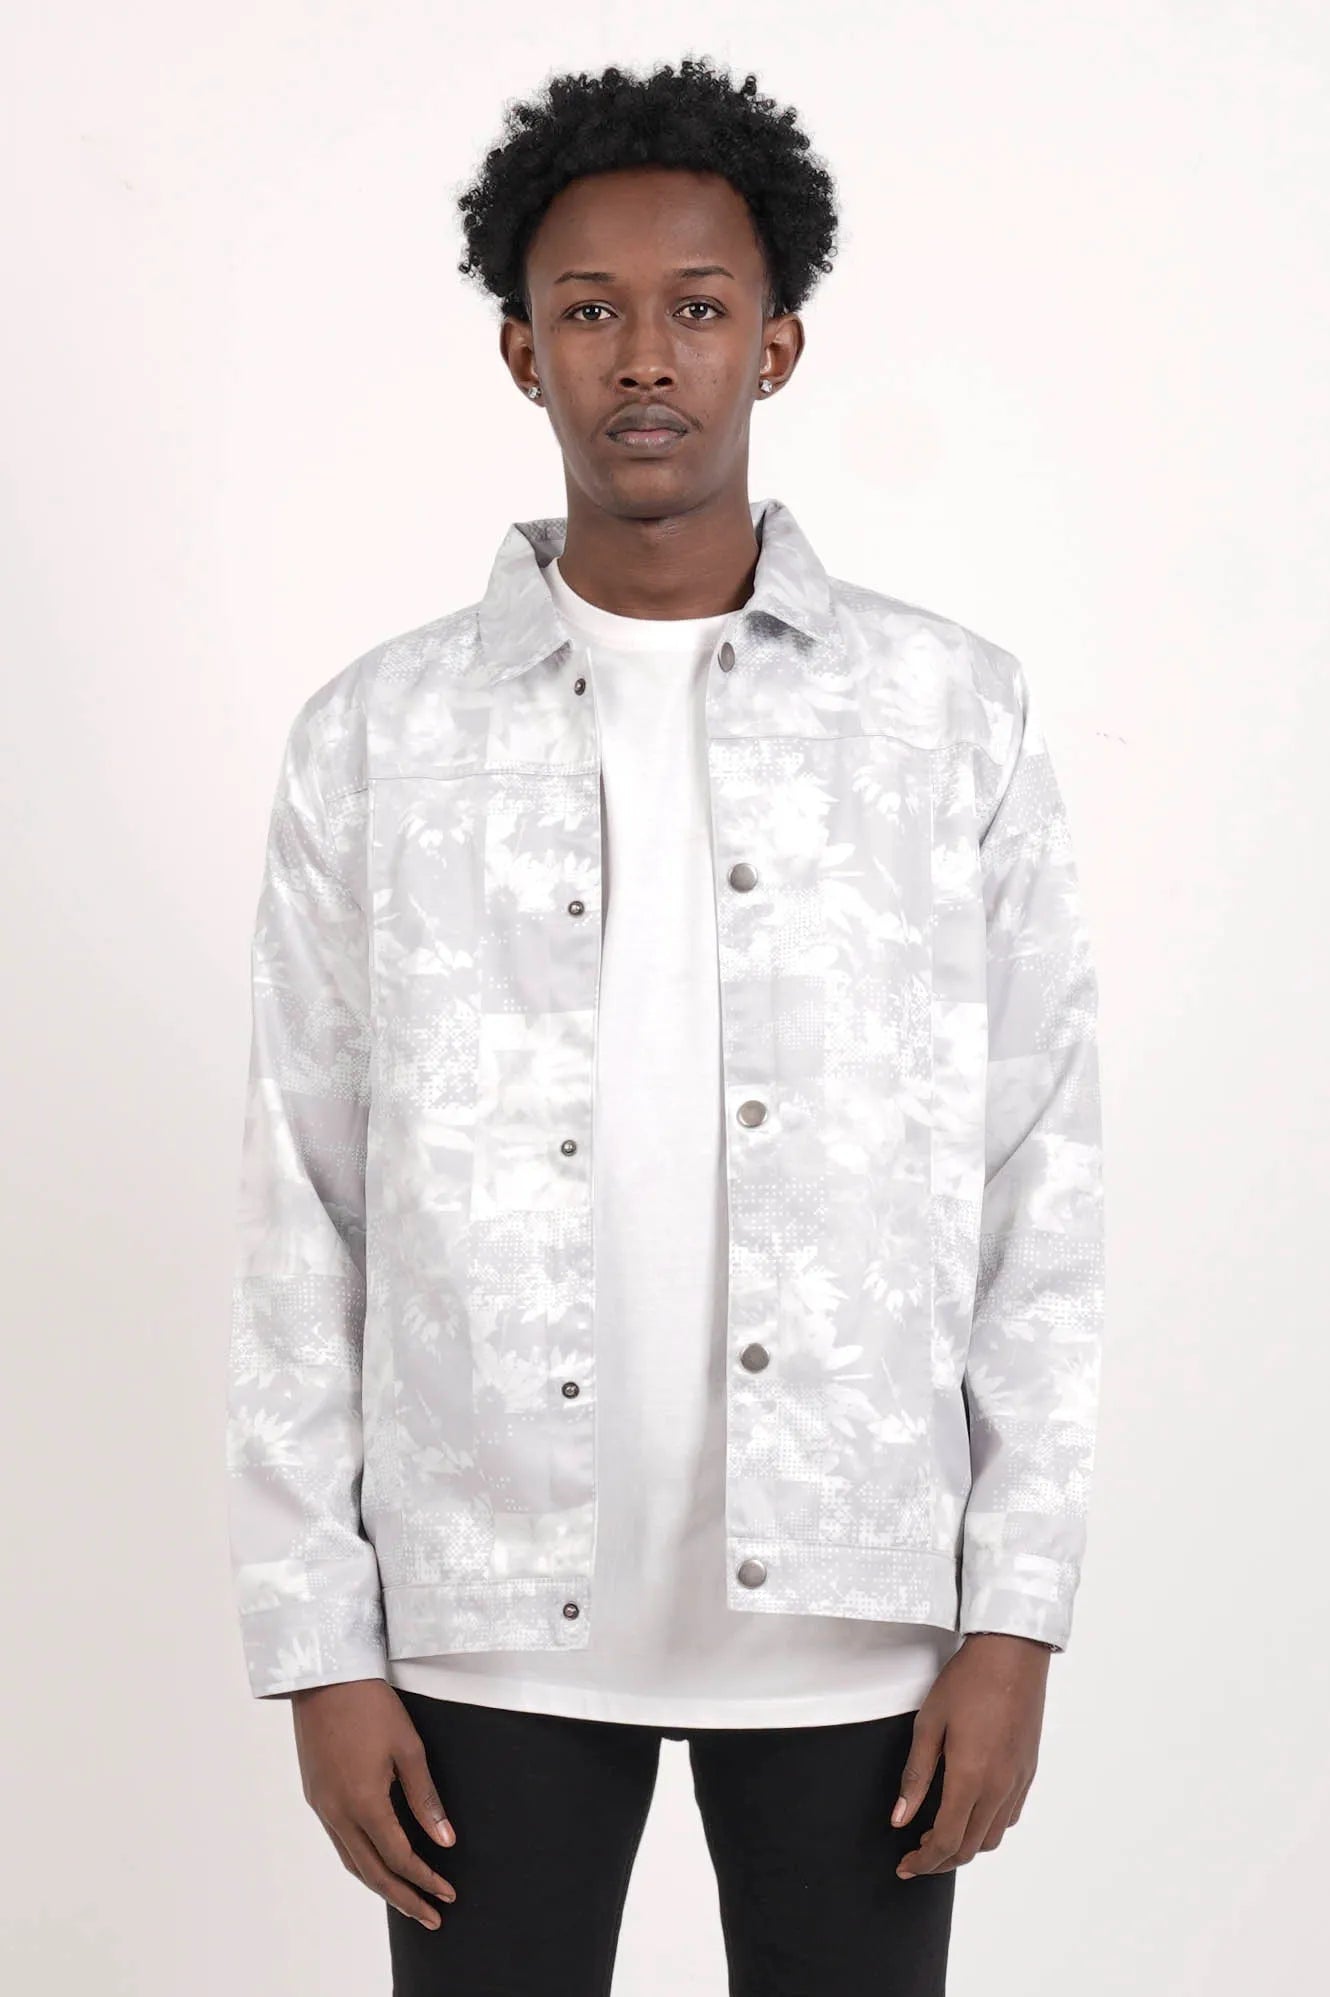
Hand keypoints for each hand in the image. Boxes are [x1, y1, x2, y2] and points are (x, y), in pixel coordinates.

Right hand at [292, 1678, 458, 1928]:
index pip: (399, 1858)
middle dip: (404, 1898)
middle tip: (431, 1916)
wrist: (325, 1677)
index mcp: (363, 1803)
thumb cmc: (371, 1706)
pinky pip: (339, 1841)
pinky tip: (377, 1861)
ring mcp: (322, 1806)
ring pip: (351, 1861)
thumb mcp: (408, 1747)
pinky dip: (361, 1860)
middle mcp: (337, 1813)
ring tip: (407, 1898)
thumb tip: (445, 1839)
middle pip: (372, 1872)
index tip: (448, 1893)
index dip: (425, 1879)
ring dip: (380, 1885)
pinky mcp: (315, 1795)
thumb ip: (425, 1798)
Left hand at [891, 1633, 1048, 1877]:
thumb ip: (915, 1775)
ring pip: (993, 1837)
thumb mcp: (929, 1723)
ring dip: (965, 1845)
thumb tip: (900, 1818)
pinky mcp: (1028, 1770)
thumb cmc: (968, 1681)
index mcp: (970, 1778)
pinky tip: (970, 1810)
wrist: (1012, 1654)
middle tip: (916, 1856)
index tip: (905, 1865)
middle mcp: (999, 1787)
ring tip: (939, 1835)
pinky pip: (1009, 1815)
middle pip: (971, 1848)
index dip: (923, 1862)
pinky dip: (988, 1826)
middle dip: (940, 1861)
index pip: (947, 1842)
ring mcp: (1018, 1781)